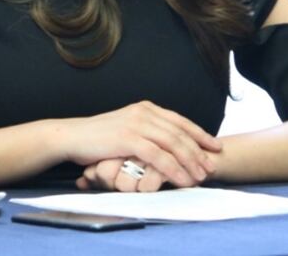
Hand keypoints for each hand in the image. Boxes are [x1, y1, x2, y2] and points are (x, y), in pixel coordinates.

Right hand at [58, 101, 219, 188]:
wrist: (72, 136)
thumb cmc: (97, 137)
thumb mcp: (126, 128)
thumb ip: (146, 131)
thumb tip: (166, 144)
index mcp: (146, 108)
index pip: (180, 121)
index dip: (200, 134)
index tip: (215, 147)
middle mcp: (144, 112)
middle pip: (180, 133)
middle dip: (199, 151)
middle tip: (211, 167)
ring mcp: (137, 124)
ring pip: (173, 144)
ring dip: (190, 162)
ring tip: (200, 177)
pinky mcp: (128, 138)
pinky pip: (157, 156)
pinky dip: (172, 169)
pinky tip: (181, 179)